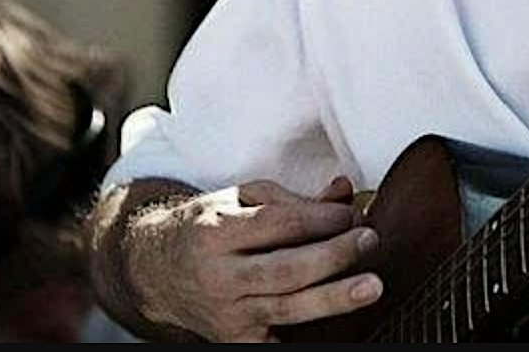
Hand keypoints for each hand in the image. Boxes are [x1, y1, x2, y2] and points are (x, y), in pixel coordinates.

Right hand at [130, 174, 382, 340]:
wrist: (157, 271)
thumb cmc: (208, 228)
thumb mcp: (240, 200)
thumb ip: (294, 199)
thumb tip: (344, 192)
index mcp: (216, 232)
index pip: (278, 225)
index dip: (321, 218)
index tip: (350, 213)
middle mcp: (219, 277)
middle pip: (286, 270)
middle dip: (334, 256)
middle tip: (369, 240)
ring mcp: (226, 314)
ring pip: (288, 309)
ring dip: (335, 297)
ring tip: (371, 286)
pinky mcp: (235, 341)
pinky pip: (279, 338)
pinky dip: (310, 329)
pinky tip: (340, 322)